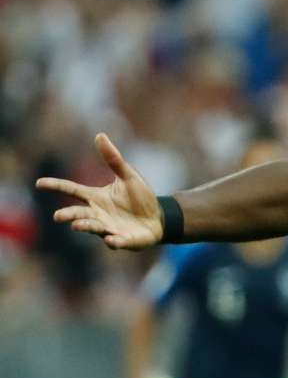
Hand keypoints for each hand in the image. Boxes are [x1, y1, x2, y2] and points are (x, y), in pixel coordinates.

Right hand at [35, 133, 163, 249]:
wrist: (158, 218)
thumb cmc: (140, 197)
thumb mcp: (128, 176)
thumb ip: (113, 160)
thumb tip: (99, 135)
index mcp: (97, 197)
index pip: (73, 190)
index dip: (56, 186)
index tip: (39, 183)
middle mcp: (98, 214)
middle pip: (79, 213)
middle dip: (69, 215)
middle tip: (58, 216)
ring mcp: (109, 228)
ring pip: (93, 228)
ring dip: (86, 227)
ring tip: (77, 225)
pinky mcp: (123, 240)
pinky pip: (117, 242)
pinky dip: (114, 241)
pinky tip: (111, 240)